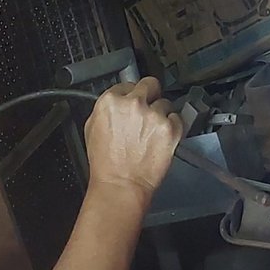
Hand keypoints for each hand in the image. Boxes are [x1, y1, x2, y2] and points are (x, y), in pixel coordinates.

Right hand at [84, 77, 183, 201]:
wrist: (121, 185)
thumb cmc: (105, 164)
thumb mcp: (91, 128)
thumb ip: (106, 109)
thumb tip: (117, 102)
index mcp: (110, 101)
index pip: (127, 84)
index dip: (131, 95)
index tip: (134, 102)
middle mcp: (133, 103)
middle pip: (150, 84)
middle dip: (150, 95)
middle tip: (148, 111)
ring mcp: (154, 115)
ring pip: (165, 103)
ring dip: (161, 115)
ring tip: (152, 133)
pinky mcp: (170, 128)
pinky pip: (177, 119)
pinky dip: (173, 127)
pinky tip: (161, 138)